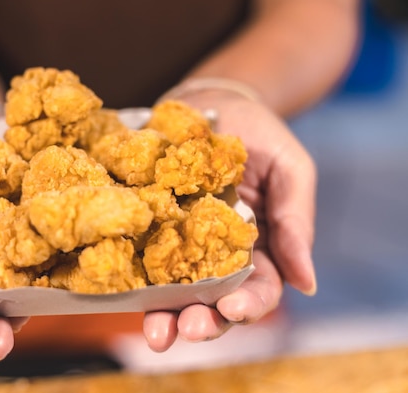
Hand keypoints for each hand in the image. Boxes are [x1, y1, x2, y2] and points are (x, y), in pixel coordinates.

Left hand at [143, 91, 316, 351]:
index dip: (249, 304)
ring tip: (158, 332)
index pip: (259, 288)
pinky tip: (126, 294)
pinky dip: (135, 281)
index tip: (233, 308)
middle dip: (204, 321)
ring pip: (175, 292)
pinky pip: (141, 259)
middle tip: (189, 329)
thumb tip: (307, 284)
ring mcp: (179, 244)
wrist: (209, 100)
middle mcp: (216, 254)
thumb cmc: (257, 132)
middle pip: (213, 301)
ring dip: (166, 316)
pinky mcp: (149, 227)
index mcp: (257, 247)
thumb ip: (296, 222)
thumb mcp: (289, 168)